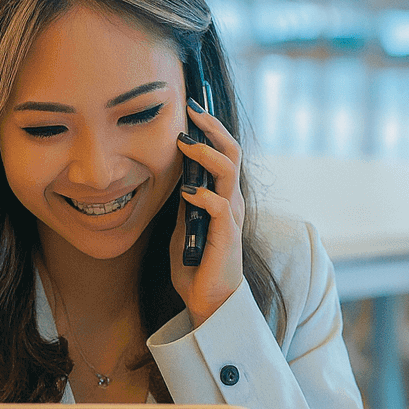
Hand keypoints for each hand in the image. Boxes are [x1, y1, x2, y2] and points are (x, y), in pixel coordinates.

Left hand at [171, 101, 244, 327]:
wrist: (208, 303)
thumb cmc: (196, 268)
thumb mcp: (183, 229)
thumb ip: (183, 206)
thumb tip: (176, 182)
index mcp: (224, 198)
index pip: (223, 153)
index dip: (210, 128)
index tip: (192, 106)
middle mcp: (232, 202)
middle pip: (231, 152)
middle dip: (212, 127)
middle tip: (192, 107)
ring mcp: (232, 218)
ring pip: (228, 173)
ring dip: (206, 154)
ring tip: (184, 142)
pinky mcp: (227, 237)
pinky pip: (220, 207)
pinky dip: (202, 196)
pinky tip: (185, 193)